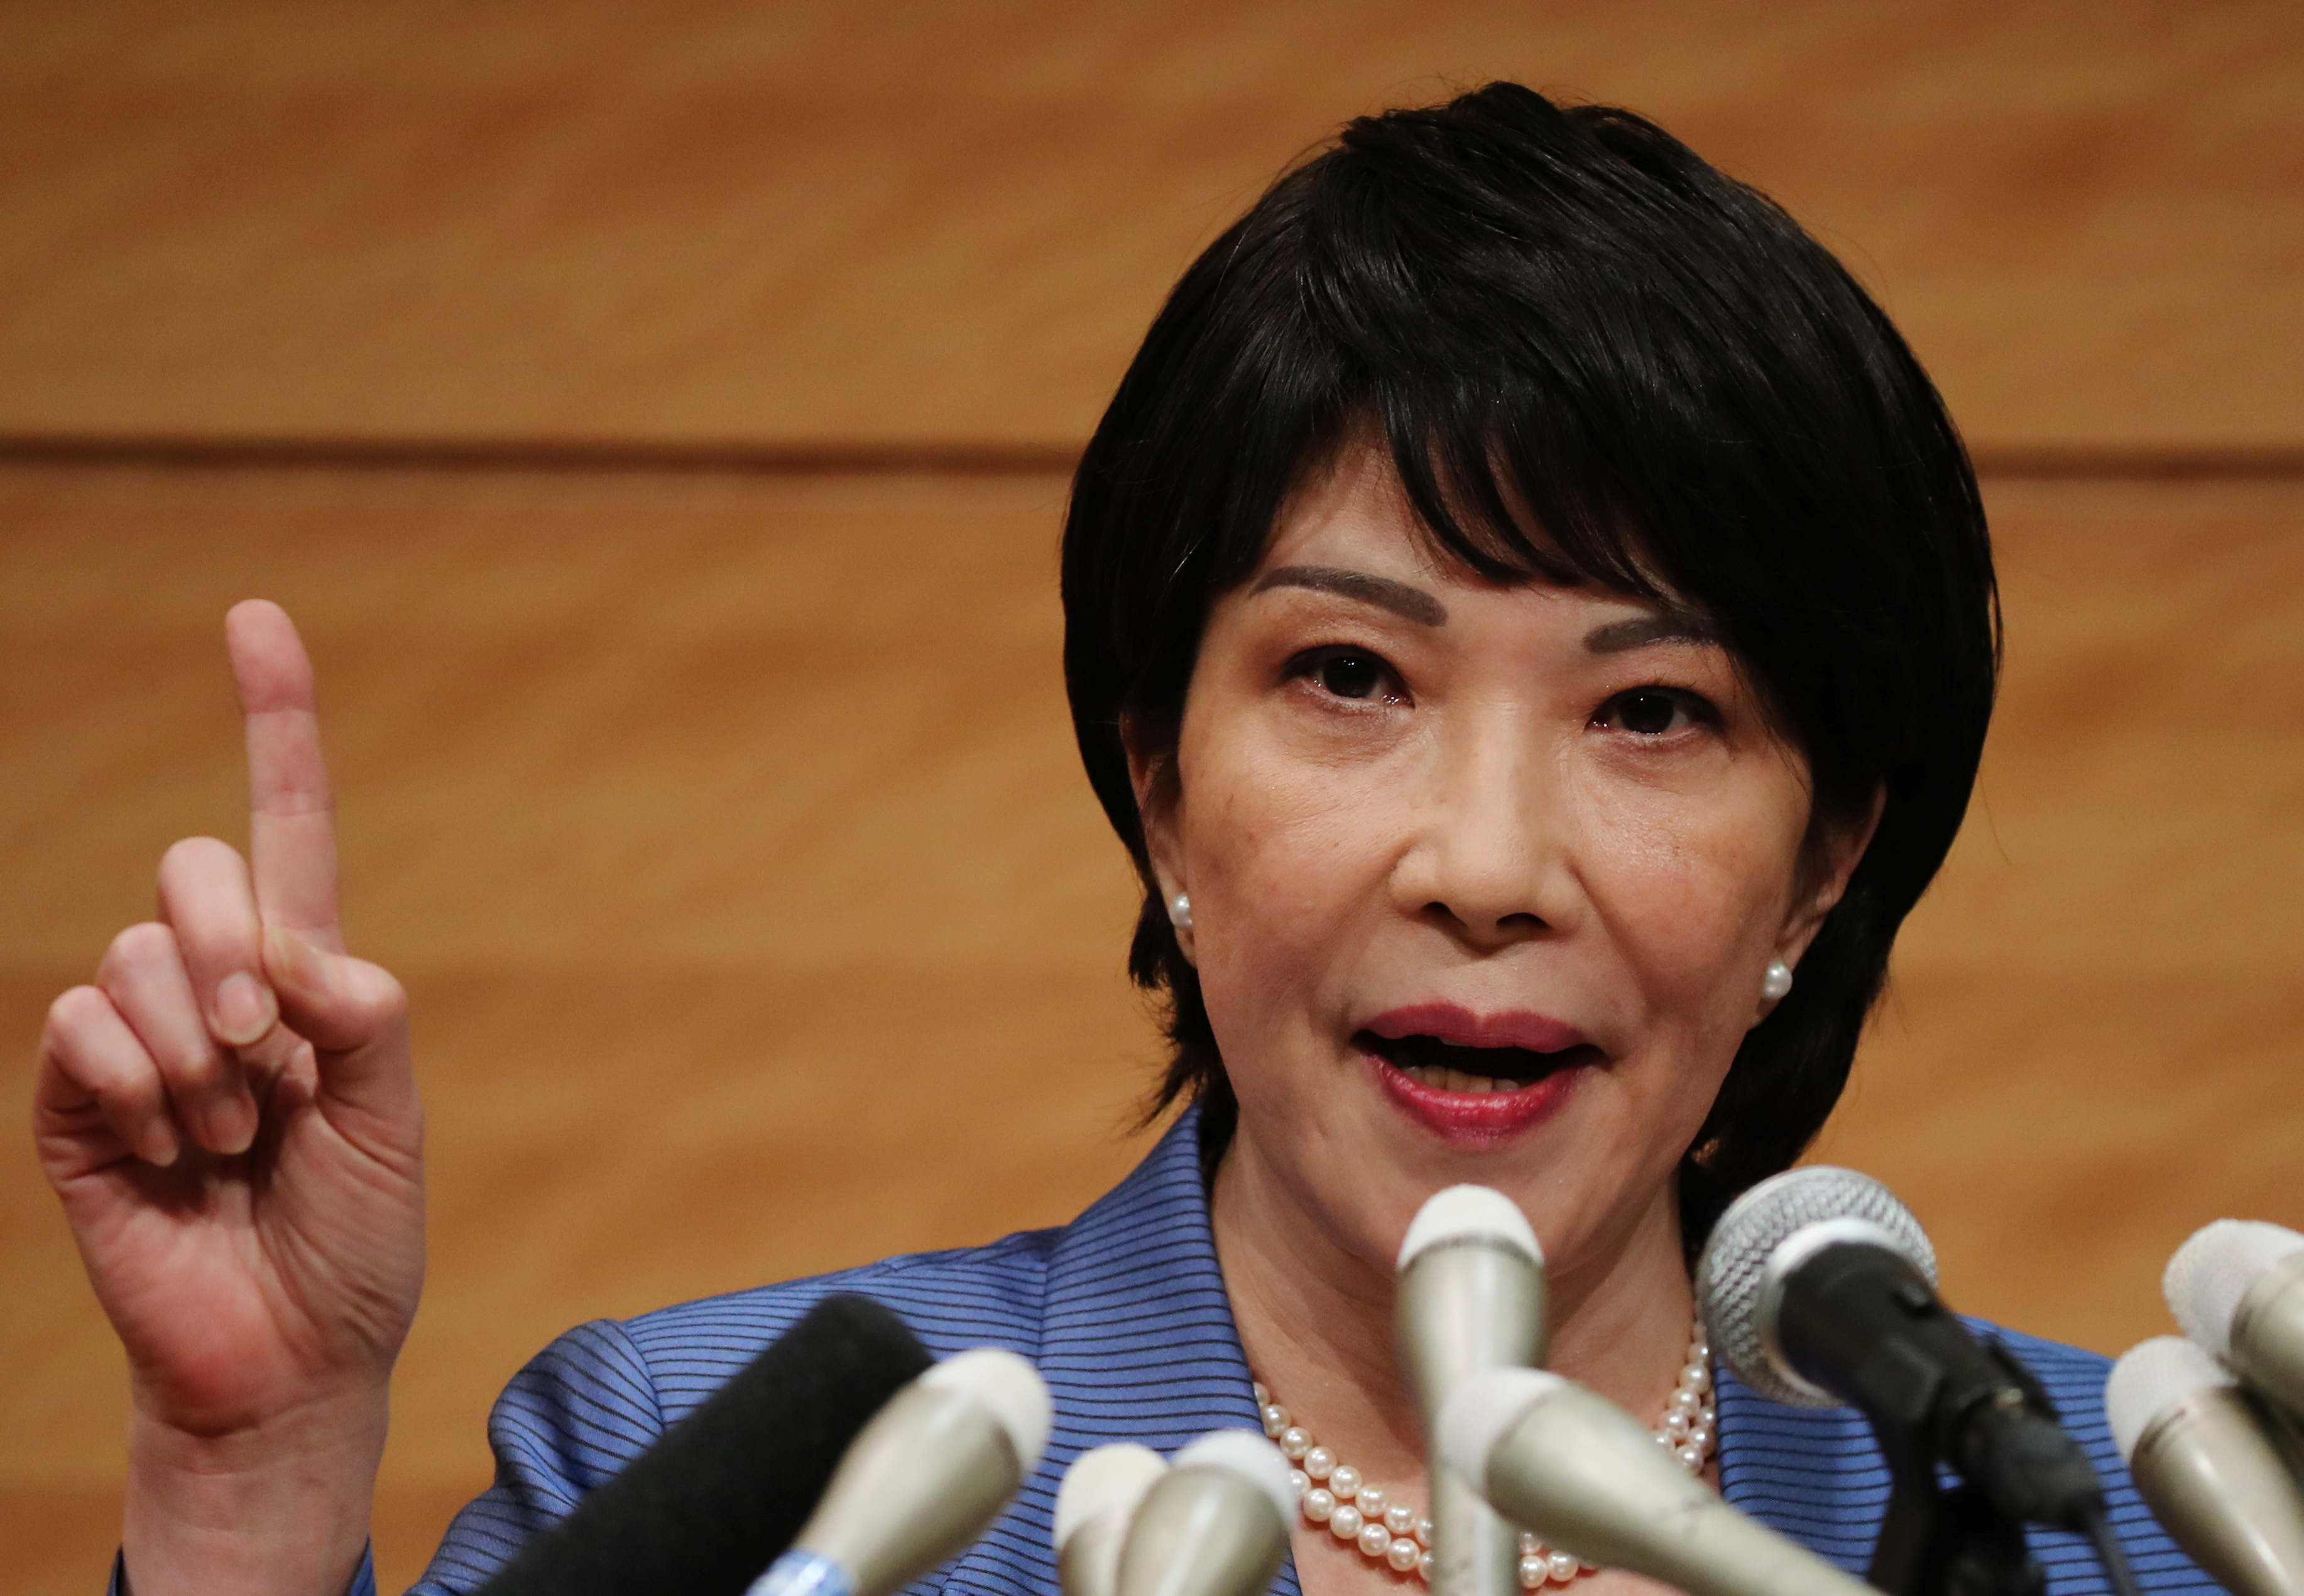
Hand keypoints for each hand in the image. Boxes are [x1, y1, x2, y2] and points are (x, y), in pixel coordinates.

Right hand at [34, 600, 423, 1592]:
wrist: (291, 1355)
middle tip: (272, 1064)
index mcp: (308, 977)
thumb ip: (364, 1016)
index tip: (255, 617)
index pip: (288, 826)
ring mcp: (142, 1039)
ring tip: (229, 1141)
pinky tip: (166, 1151)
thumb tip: (296, 946)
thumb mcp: (393, 1120)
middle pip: (197, 870)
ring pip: (141, 957)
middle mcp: (221, 986)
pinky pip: (81, 1025)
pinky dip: (135, 1084)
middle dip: (237, 957)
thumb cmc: (356, 1236)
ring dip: (199, 1058)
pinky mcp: (74, 1100)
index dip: (275, 721)